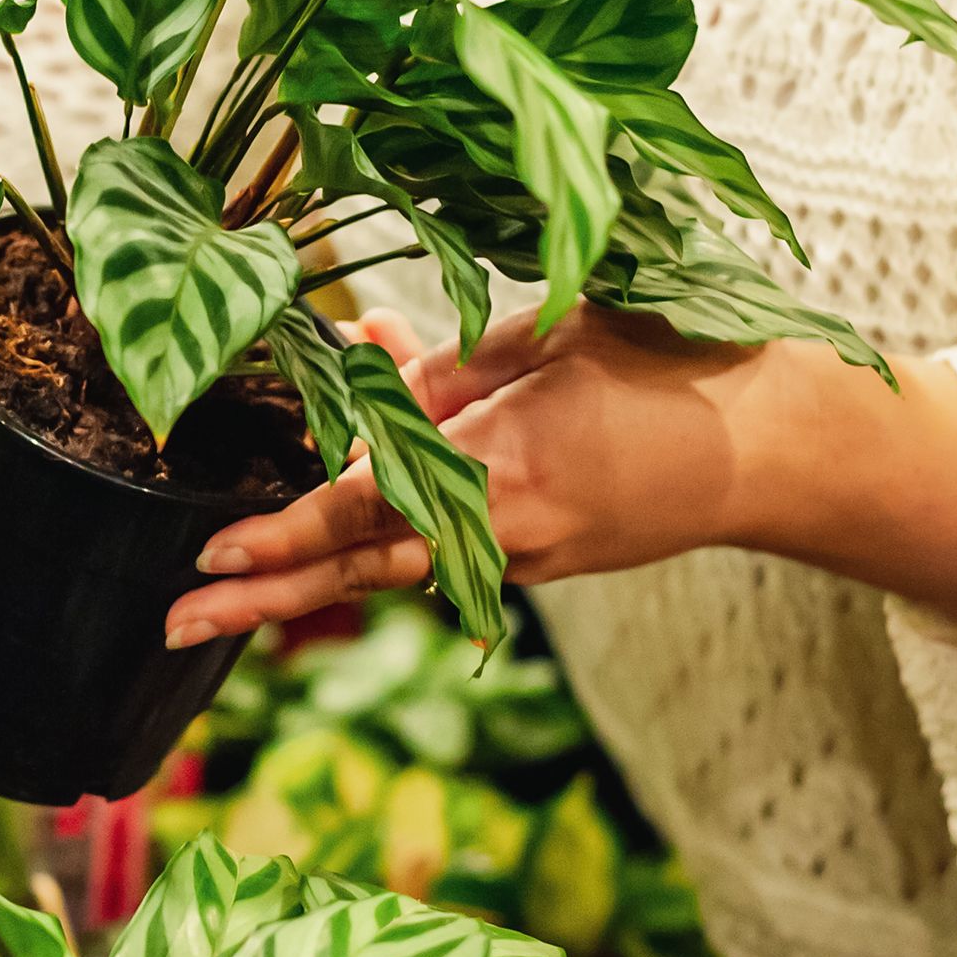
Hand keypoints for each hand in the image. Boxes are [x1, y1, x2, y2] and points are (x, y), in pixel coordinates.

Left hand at [164, 308, 956, 646]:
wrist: (782, 447)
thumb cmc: (676, 363)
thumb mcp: (558, 337)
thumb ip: (461, 363)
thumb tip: (373, 360)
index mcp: (506, 462)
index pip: (369, 504)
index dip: (285, 530)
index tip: (210, 550)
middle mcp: (506, 526)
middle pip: (360, 564)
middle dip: (264, 595)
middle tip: (175, 619)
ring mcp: (529, 555)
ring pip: (395, 565)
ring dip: (309, 578)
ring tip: (221, 602)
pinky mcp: (548, 561)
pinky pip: (447, 549)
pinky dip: (390, 534)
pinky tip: (344, 511)